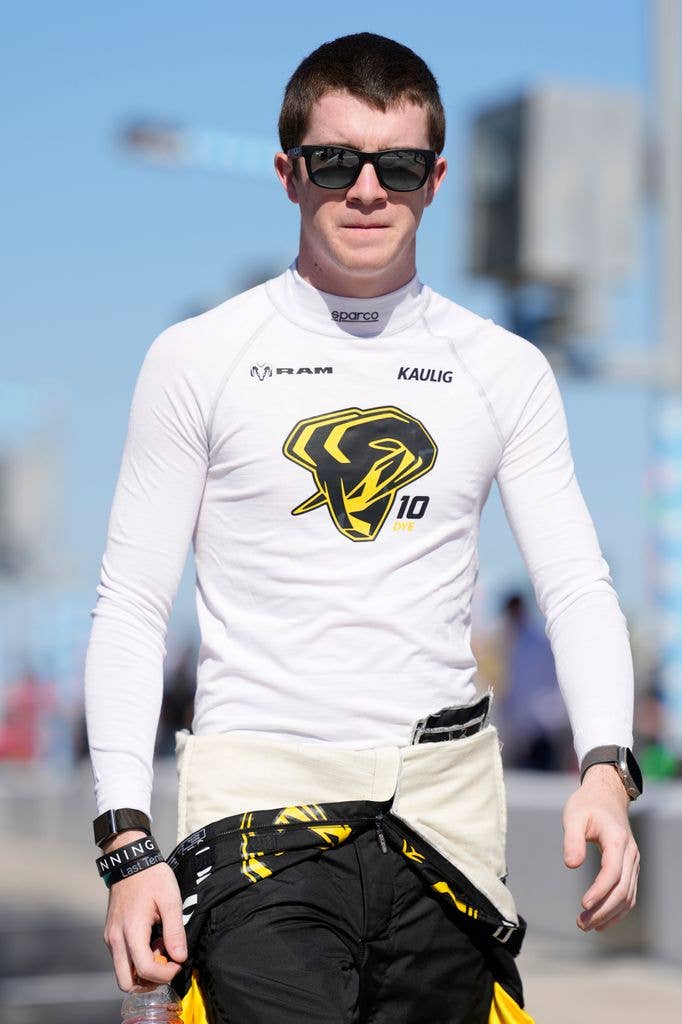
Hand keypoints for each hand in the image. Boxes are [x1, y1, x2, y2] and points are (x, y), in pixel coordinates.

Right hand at [101, 829, 187, 990]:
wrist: (130, 861)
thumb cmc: (151, 877)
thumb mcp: (170, 900)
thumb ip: (175, 931)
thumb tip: (179, 957)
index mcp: (131, 931)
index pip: (145, 970)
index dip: (164, 974)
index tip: (178, 962)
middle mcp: (116, 939)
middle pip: (126, 982)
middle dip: (148, 981)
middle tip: (165, 963)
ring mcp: (110, 937)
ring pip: (122, 972)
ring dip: (142, 970)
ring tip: (158, 947)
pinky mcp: (110, 934)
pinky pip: (121, 959)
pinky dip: (136, 959)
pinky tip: (150, 940)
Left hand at [562, 764, 639, 931]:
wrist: (606, 796)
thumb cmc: (587, 805)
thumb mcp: (573, 816)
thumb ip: (572, 840)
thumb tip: (571, 865)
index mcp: (617, 840)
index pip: (612, 872)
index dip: (600, 891)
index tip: (584, 904)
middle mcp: (630, 854)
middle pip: (622, 889)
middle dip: (603, 910)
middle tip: (581, 923)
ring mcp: (633, 862)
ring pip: (628, 896)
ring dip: (609, 914)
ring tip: (586, 925)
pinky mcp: (630, 868)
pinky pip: (629, 894)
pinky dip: (617, 910)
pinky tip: (602, 921)